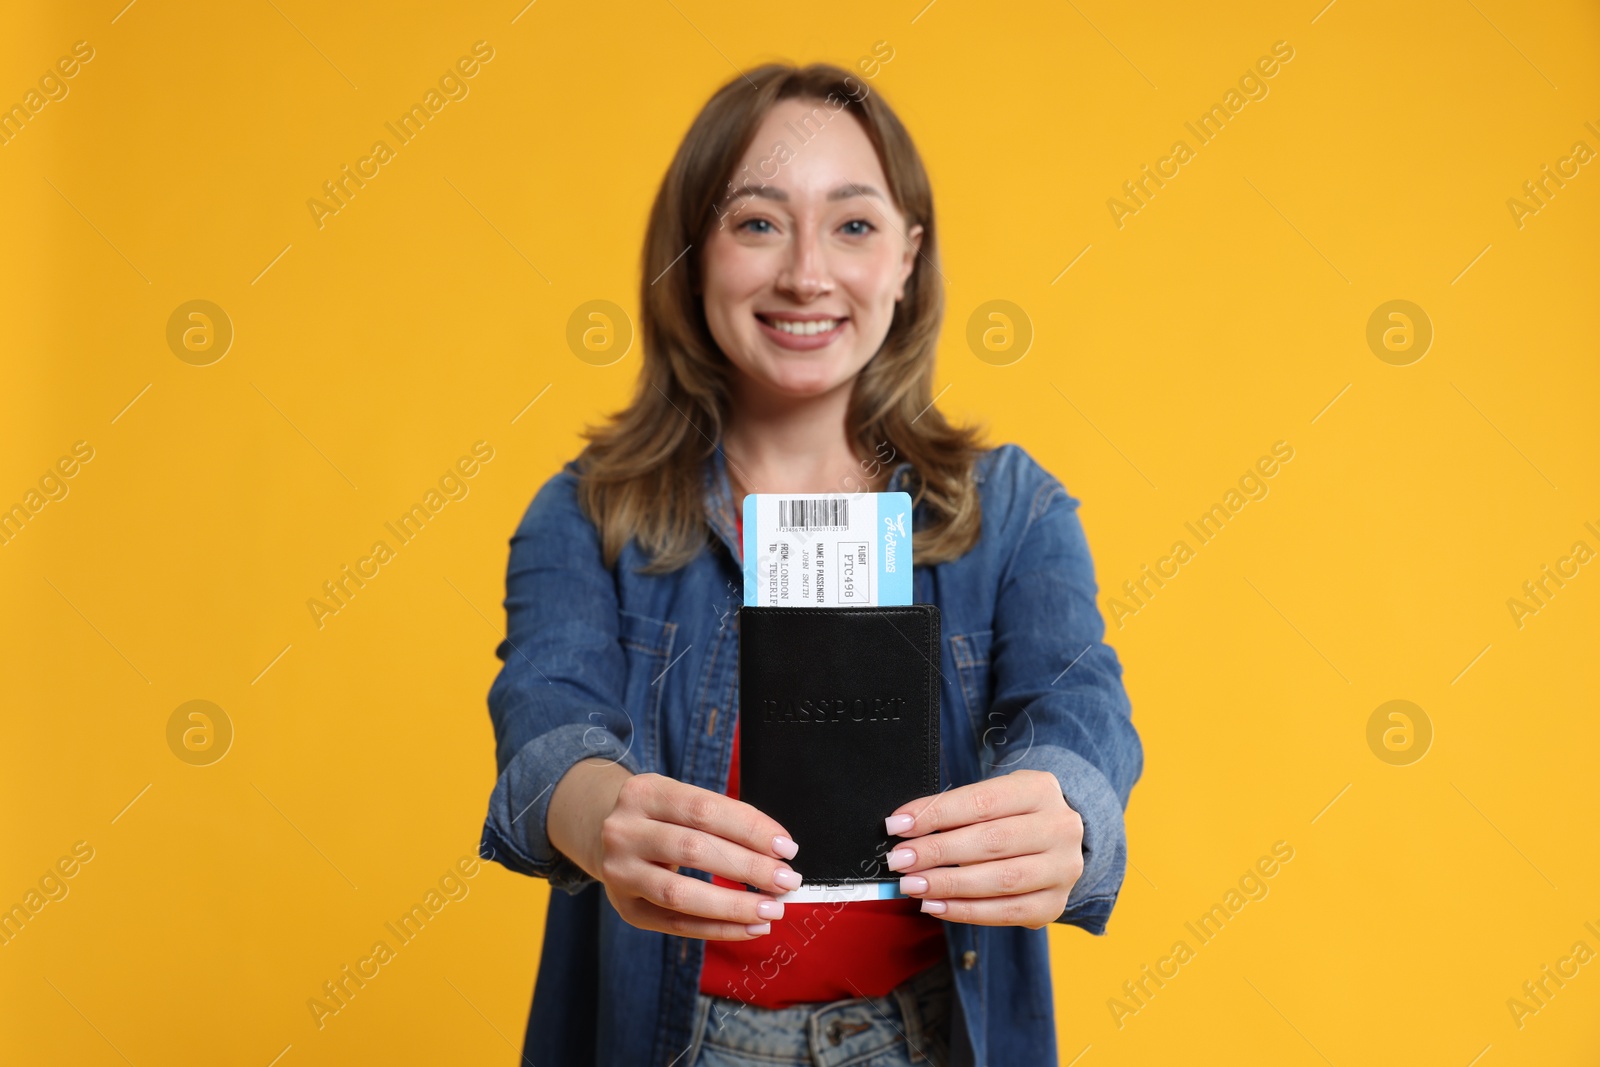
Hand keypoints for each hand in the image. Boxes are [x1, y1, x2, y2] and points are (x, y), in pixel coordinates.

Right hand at [594, 771, 803, 940]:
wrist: (600, 834)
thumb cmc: (659, 817)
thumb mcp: (679, 800)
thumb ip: (722, 820)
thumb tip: (777, 851)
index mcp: (644, 793)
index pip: (705, 809)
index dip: (750, 828)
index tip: (786, 847)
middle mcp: (624, 831)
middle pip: (694, 850)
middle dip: (748, 868)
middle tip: (786, 881)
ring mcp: (620, 871)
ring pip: (681, 894)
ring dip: (734, 906)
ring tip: (771, 910)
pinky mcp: (625, 907)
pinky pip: (676, 924)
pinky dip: (718, 929)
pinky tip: (749, 927)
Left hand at [882, 769, 1082, 928]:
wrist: (1055, 840)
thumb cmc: (1011, 815)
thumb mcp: (993, 797)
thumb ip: (956, 811)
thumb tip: (906, 828)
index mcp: (1040, 790)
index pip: (981, 802)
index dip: (937, 814)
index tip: (899, 825)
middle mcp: (1060, 828)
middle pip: (991, 841)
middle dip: (938, 852)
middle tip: (901, 860)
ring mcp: (1062, 869)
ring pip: (1001, 880)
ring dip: (949, 885)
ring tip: (913, 885)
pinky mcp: (1054, 903)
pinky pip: (1006, 912)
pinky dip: (966, 911)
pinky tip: (936, 905)